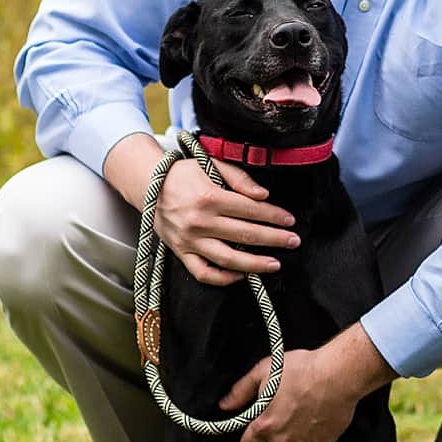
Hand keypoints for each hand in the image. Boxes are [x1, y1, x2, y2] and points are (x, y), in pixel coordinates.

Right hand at [106, 134, 296, 286]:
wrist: (148, 184)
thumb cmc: (184, 173)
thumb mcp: (211, 164)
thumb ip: (239, 178)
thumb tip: (263, 196)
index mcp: (209, 197)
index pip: (250, 210)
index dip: (274, 216)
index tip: (290, 221)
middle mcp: (199, 221)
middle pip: (245, 234)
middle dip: (274, 239)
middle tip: (293, 242)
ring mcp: (189, 240)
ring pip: (228, 259)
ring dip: (255, 263)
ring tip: (274, 264)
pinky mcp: (180, 252)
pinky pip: (203, 273)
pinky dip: (223, 278)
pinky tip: (241, 275)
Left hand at [222, 325, 393, 441]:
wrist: (336, 374)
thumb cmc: (302, 370)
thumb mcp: (264, 371)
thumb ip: (242, 390)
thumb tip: (226, 404)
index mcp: (266, 424)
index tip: (254, 437)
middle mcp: (284, 439)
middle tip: (279, 437)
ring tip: (302, 428)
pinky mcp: (326, 440)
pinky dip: (318, 437)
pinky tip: (319, 419)